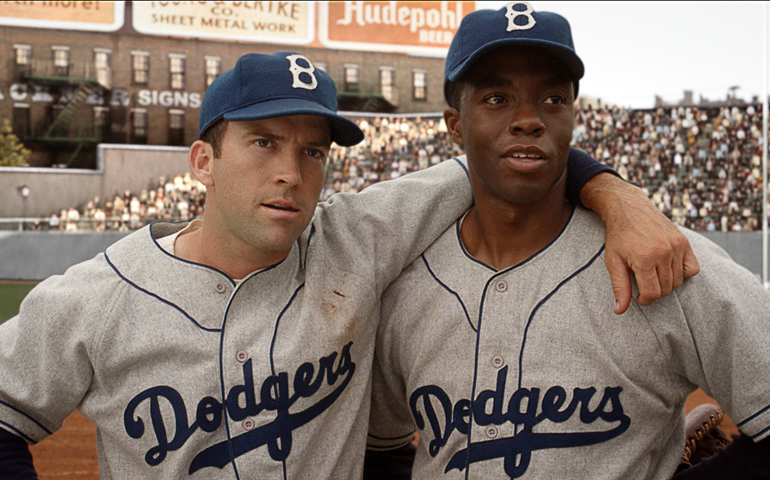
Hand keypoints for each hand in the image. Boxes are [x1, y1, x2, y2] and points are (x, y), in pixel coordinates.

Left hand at [581, 173, 699, 313]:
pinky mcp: (684, 242)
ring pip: (678, 281)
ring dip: (666, 282)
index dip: (644, 300)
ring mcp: (676, 246)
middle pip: (666, 289)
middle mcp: (663, 252)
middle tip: (642, 282)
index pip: (652, 294)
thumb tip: (620, 311)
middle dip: (654, 291)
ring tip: (652, 273)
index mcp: (644, 259)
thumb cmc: (618, 236)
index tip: (638, 296)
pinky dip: (682, 273)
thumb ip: (619, 287)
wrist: (629, 209)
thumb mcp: (613, 262)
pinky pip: (692, 269)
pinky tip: (667, 268)